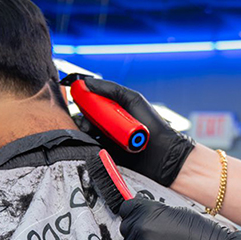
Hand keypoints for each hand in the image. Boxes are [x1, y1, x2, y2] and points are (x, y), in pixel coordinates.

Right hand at [80, 78, 194, 186]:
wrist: (163, 154)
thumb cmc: (153, 125)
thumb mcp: (132, 100)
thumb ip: (110, 89)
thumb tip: (86, 82)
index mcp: (113, 111)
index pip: (90, 105)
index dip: (82, 103)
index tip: (77, 101)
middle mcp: (108, 126)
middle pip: (85, 120)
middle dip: (81, 120)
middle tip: (85, 123)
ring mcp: (107, 142)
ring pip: (85, 136)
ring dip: (84, 134)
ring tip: (91, 134)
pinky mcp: (106, 157)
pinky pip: (90, 151)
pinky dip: (88, 147)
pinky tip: (94, 145)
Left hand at [119, 197, 240, 239]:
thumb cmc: (201, 232)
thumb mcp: (176, 212)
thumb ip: (155, 212)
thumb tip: (144, 215)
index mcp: (147, 210)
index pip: (126, 208)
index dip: (133, 212)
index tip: (138, 216)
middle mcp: (139, 227)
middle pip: (126, 227)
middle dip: (136, 230)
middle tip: (152, 235)